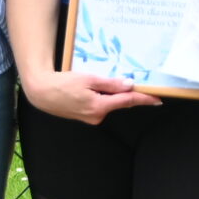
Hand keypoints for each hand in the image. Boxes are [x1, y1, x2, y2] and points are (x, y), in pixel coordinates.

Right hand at [23, 67, 159, 125]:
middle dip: (126, 93)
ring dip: (110, 94)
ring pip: (108, 103)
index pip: (128, 102)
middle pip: (119, 102)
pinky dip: (101, 97)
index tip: (158, 99)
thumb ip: (110, 84)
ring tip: (97, 81)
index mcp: (100, 107)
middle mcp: (97, 116)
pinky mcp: (85, 116)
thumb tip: (130, 86)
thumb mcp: (88, 79)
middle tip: (133, 82)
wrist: (41, 93)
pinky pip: (99, 105)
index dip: (144, 99)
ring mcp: (91, 118)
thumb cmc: (62, 84)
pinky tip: (91, 88)